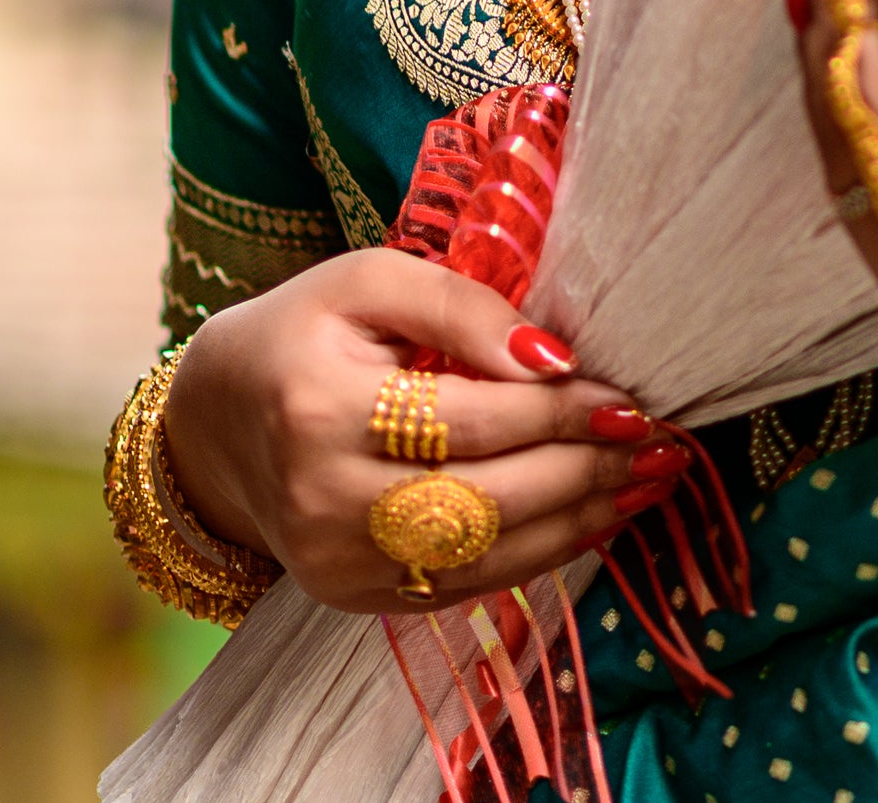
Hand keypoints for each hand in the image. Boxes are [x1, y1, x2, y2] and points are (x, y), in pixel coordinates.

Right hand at [165, 249, 684, 613]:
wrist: (216, 423)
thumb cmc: (304, 334)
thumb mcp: (369, 282)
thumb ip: (463, 308)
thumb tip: (553, 358)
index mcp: (318, 407)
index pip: (466, 422)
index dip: (556, 413)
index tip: (627, 397)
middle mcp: (322, 499)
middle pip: (483, 500)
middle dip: (584, 473)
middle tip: (661, 445)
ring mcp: (334, 561)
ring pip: (484, 554)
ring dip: (580, 520)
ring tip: (649, 481)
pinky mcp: (351, 595)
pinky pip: (466, 585)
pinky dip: (540, 553)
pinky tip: (595, 517)